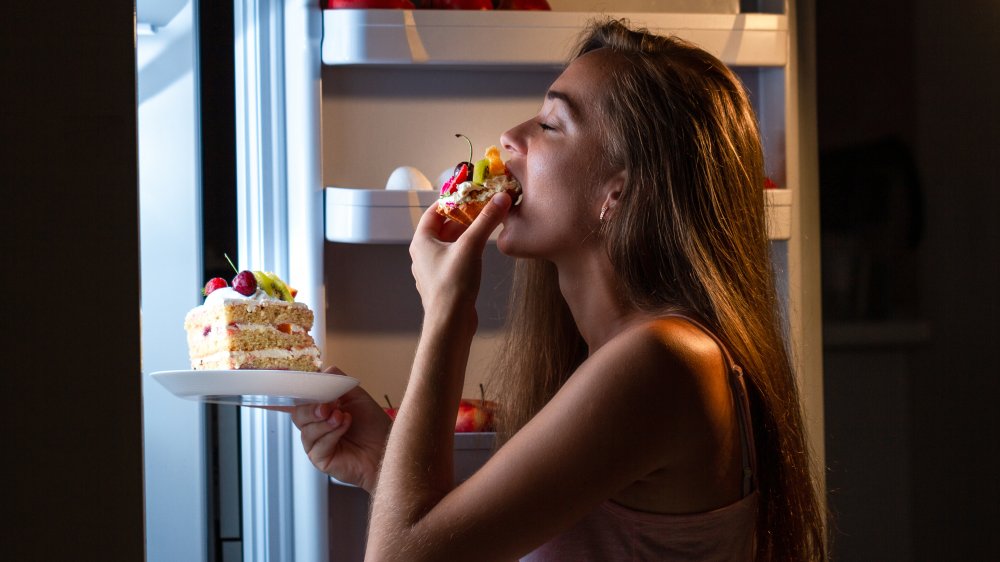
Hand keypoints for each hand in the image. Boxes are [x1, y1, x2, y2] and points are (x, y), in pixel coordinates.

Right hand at [282, 367, 391, 492]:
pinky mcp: (320, 459)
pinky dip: (331, 434)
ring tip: (342, 417)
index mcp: (319, 410)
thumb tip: (322, 371)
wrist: (386, 446)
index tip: (310, 388)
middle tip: (328, 407)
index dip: (302, 394)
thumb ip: (337, 382)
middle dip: (312, 409)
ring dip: (325, 422)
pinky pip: (317, 446)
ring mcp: (316, 444)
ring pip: (306, 431)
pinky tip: (345, 427)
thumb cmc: (372, 424)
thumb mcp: (355, 396)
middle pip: (298, 415)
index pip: (301, 401)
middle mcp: (315, 427)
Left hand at [409, 192, 510, 316]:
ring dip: (467, 233)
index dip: (452, 200)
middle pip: (444, 227)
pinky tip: (482, 250)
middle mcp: (424, 254)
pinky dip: (467, 250)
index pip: (434, 211)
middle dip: (464, 217)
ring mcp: (434, 269)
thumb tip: (500, 199)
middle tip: (484, 207)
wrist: (450, 323)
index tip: (470, 194)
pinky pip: (455, 258)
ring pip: (450, 243)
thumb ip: (486, 220)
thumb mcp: (471, 246)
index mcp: (421, 242)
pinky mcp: (445, 281)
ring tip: (486, 225)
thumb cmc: (452, 286)